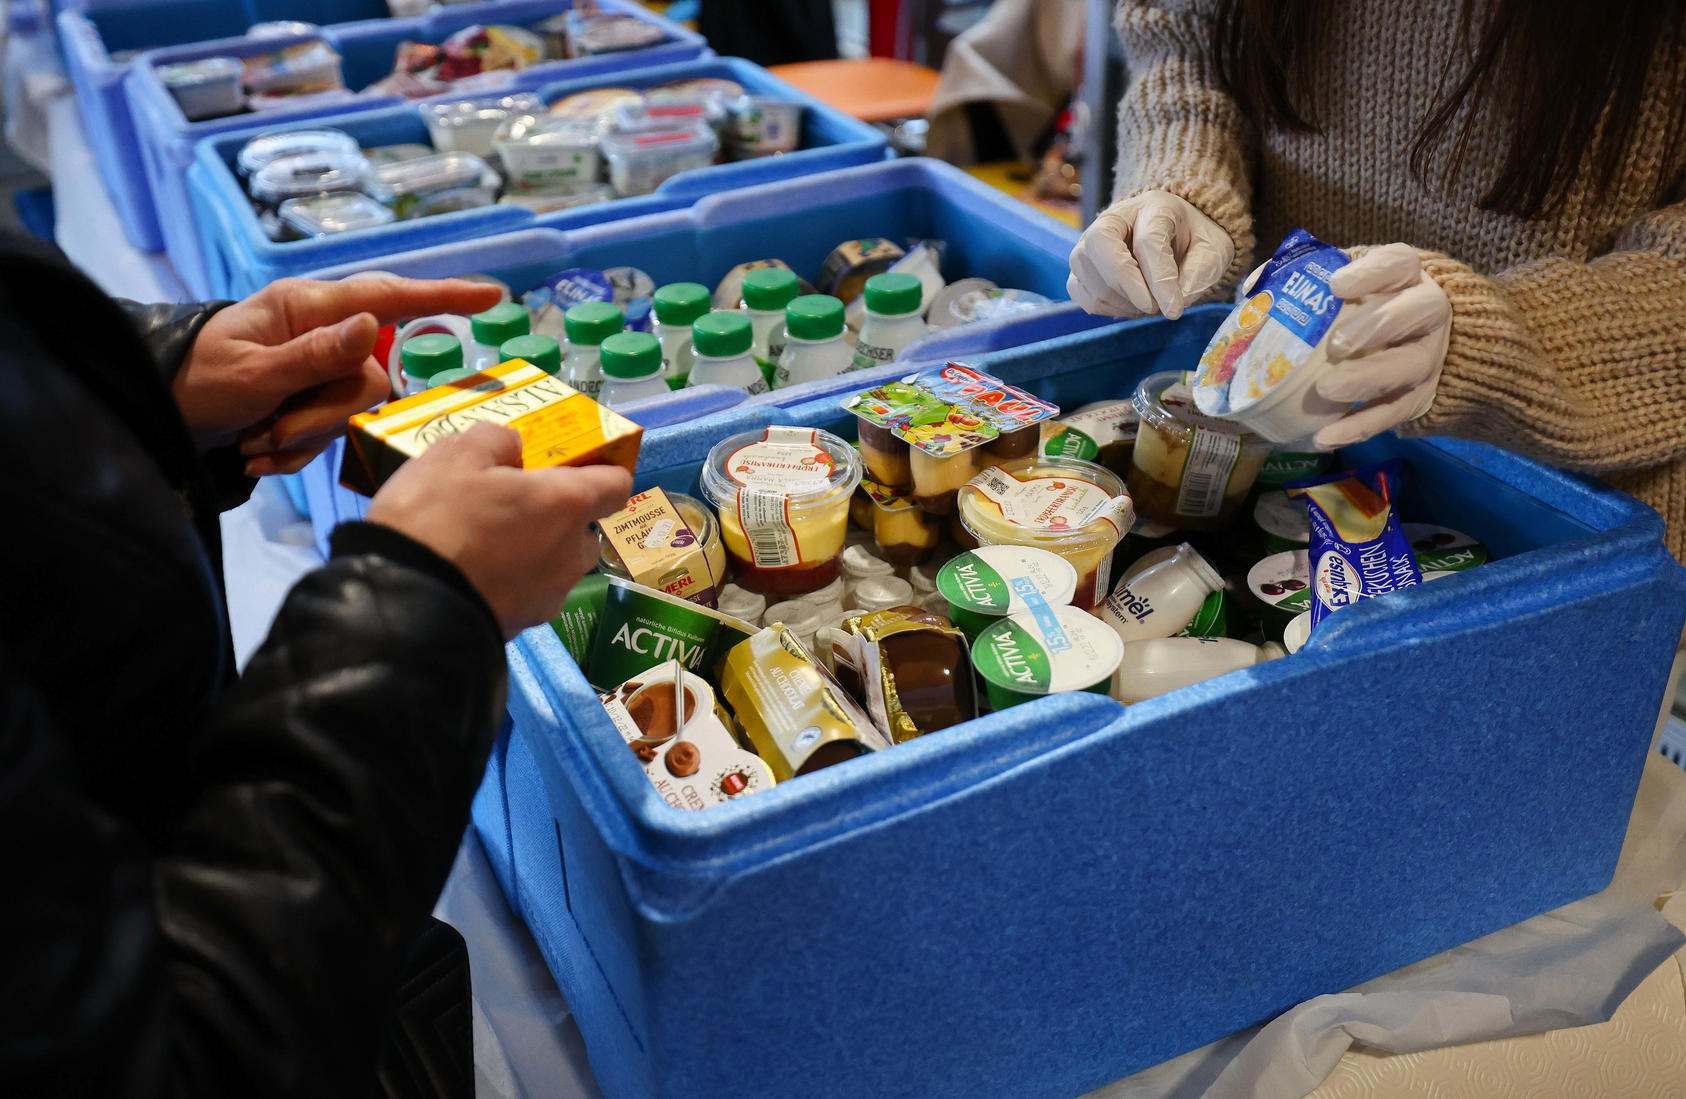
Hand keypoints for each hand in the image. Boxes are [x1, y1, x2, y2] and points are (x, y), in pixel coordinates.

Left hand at [174, 276, 502, 475]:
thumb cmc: (195, 383)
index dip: (442, 298)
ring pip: (352, 411)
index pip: (387, 296)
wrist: (160, 416)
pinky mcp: (313, 404)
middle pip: (369, 377)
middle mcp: (321, 334)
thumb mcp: (252, 373)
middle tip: (272, 433)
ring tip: (255, 444)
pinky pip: (330, 433)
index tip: (491, 297)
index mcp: (306, 309)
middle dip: (324, 415)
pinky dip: (295, 452)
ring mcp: (320, 371)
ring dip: (305, 437)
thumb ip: (315, 355)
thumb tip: (373, 324)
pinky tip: (257, 453)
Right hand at [365, 423, 632, 638]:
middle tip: (510, 504)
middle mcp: (572, 554)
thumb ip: (495, 440)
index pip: (616, 484)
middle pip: (582, 529)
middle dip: (556, 516)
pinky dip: (510, 581)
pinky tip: (471, 574)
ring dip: (533, 551)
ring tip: (483, 542)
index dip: (599, 471)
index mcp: (568, 505)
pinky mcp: (524, 627)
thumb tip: (513, 448)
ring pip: (555, 565)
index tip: (569, 467)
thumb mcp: (454, 455)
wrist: (404, 610)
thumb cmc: (436, 520)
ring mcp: (551, 596)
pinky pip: (526, 593)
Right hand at [1067, 190, 1234, 319]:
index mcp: (1155, 207)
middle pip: (1101, 244)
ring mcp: (1090, 241)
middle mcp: (1114, 217)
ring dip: (1121, 301)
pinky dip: (1106, 307)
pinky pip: (1080, 292)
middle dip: (1125, 285)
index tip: (1173, 309)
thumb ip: (1201, 273)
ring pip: (1089, 274)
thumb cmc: (1194, 241)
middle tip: (1152, 307)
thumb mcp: (1214, 250)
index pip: (1148, 240)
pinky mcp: (1080, 266)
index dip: (1159, 279)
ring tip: (1150, 303)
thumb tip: (1174, 302)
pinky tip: (1131, 305)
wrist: (1174, 235)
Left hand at [1312, 245, 1451, 449]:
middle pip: (1417, 312)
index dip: (1372, 272)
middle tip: (1336, 345)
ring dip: (1367, 380)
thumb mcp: (1344, 283)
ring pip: (1409, 367)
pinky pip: (1393, 414)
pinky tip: (1324, 437)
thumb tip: (1254, 288)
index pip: (1399, 263)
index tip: (1337, 284)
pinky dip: (1359, 427)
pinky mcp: (1421, 396)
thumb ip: (1304, 280)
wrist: (1416, 342)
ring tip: (1326, 390)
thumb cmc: (1366, 305)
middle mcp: (1428, 313)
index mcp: (1407, 275)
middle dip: (1376, 326)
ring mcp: (1428, 356)